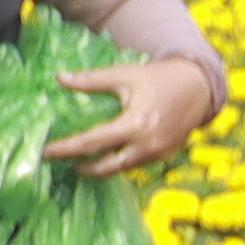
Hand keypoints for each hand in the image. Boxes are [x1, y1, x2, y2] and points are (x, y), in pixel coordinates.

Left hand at [44, 59, 217, 175]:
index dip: (66, 149)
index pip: (92, 143)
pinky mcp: (164, 157)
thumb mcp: (125, 75)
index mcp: (135, 124)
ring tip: (77, 162)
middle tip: (58, 162)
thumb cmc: (158, 77)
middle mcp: (147, 145)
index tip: (45, 151)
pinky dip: (117, 163)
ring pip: (120, 169)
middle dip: (80, 166)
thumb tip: (59, 78)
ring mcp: (157, 154)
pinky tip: (103, 157)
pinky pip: (134, 165)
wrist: (198, 87)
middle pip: (104, 166)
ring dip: (98, 168)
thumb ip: (92, 80)